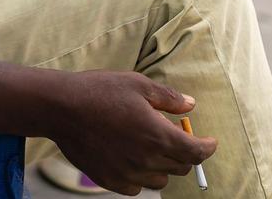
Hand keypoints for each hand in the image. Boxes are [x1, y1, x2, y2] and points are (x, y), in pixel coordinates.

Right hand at [48, 71, 216, 194]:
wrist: (62, 108)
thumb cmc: (99, 91)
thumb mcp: (138, 84)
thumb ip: (169, 98)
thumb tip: (190, 105)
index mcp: (158, 136)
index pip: (196, 153)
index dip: (207, 147)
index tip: (209, 141)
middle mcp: (147, 160)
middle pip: (180, 167)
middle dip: (184, 153)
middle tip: (174, 136)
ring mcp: (128, 173)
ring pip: (159, 180)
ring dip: (163, 166)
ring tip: (151, 147)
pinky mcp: (110, 180)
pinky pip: (136, 187)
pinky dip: (140, 176)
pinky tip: (132, 158)